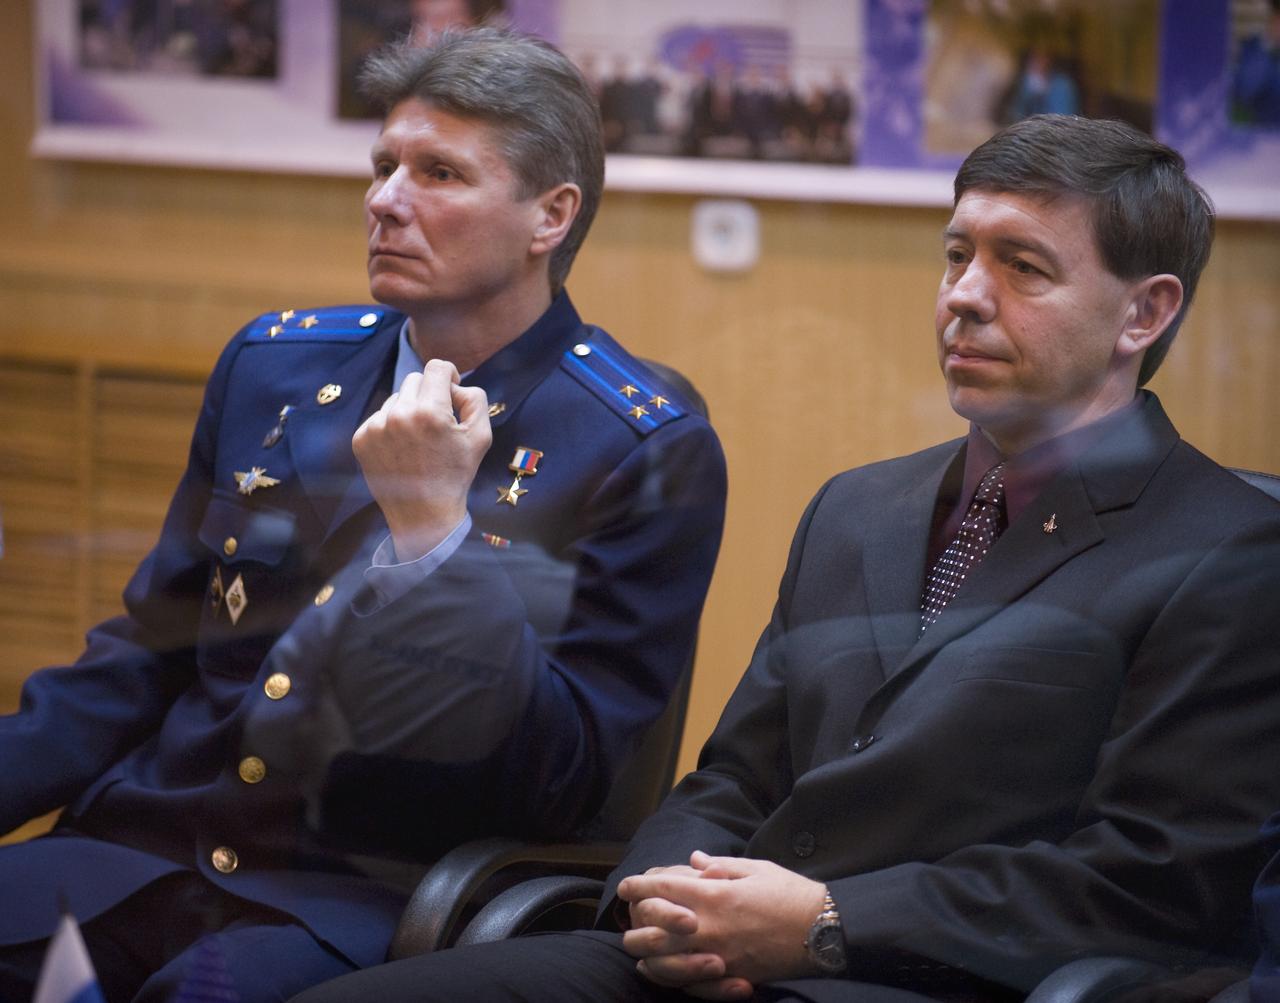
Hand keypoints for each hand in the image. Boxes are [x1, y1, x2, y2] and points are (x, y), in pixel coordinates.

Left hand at [353, 359, 491, 560]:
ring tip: (418, 440)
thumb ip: (474, 399)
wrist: (423, 515)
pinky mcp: (360, 439)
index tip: (451, 390)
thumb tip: (455, 385)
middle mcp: (398, 415)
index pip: (437, 367)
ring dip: (409, 410)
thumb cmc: (455, 475)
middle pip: (415, 379)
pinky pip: (380, 417)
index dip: (449, 375)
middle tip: (437, 421)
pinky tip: (402, 448)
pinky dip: (392, 426)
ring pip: (396, 398)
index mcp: (430, 412)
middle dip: (429, 394)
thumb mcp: (480, 436)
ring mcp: (375, 427)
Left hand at [618, 851, 827, 999]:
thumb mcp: (756, 869)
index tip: (626, 885)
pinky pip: (689, 985)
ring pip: (665, 964)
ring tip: (640, 949)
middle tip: (630, 918)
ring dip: (647, 956)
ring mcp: (718, 956)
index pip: (663, 889)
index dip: (639, 886)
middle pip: (653, 933)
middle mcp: (709, 927)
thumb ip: (720, 866)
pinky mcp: (730, 977)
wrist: (824, 931)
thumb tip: (694, 859)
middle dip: (635, 925)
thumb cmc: (791, 894)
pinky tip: (663, 971)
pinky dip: (671, 978)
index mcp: (714, 895)